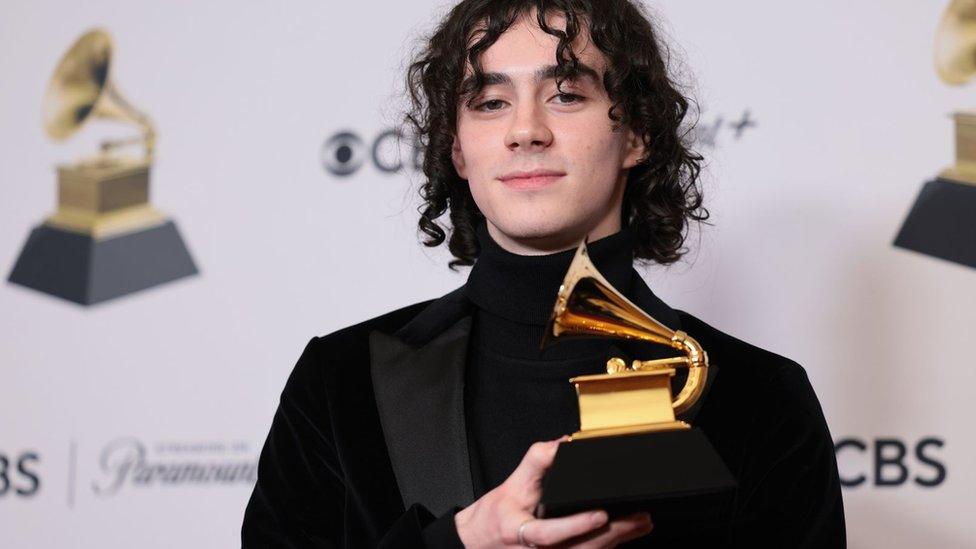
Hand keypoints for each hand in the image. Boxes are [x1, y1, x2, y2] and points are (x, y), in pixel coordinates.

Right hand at [454, 437, 652, 547]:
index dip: (576, 526)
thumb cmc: (494, 517)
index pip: (548, 534)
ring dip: (616, 542)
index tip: (600, 515)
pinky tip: (622, 537)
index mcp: (519, 531)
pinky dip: (605, 548)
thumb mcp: (510, 484)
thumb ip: (536, 461)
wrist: (479, 542)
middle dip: (612, 534)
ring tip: (640, 524)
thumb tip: (563, 443)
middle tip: (638, 518)